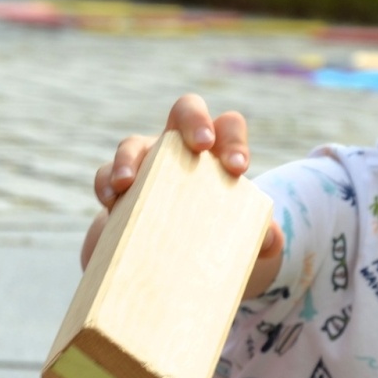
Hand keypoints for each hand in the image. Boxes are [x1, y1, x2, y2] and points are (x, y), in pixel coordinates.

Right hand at [82, 94, 281, 270]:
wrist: (174, 266)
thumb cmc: (214, 240)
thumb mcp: (243, 242)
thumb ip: (263, 237)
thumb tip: (272, 238)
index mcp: (215, 154)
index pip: (228, 126)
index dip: (233, 138)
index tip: (237, 168)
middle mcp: (179, 149)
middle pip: (185, 111)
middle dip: (193, 121)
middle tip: (200, 146)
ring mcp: (145, 164)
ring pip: (133, 142)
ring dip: (129, 158)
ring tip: (127, 183)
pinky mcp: (116, 189)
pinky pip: (105, 176)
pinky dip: (105, 184)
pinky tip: (110, 202)